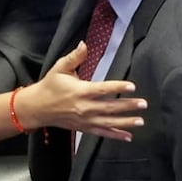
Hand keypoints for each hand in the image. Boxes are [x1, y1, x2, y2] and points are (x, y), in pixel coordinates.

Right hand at [15, 42, 146, 140]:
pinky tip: (128, 136)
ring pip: (109, 122)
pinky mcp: (84, 128)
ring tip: (141, 121)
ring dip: (126, 122)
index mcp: (80, 91)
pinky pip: (102, 133)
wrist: (37, 107)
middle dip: (128, 106)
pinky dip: (116, 136)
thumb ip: (74, 57)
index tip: (132, 86)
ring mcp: (85, 119)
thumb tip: (84, 44)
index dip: (118, 87)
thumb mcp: (60, 68)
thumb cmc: (49, 86)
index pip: (103, 89)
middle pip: (110, 107)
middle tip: (143, 104)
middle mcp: (84, 107)